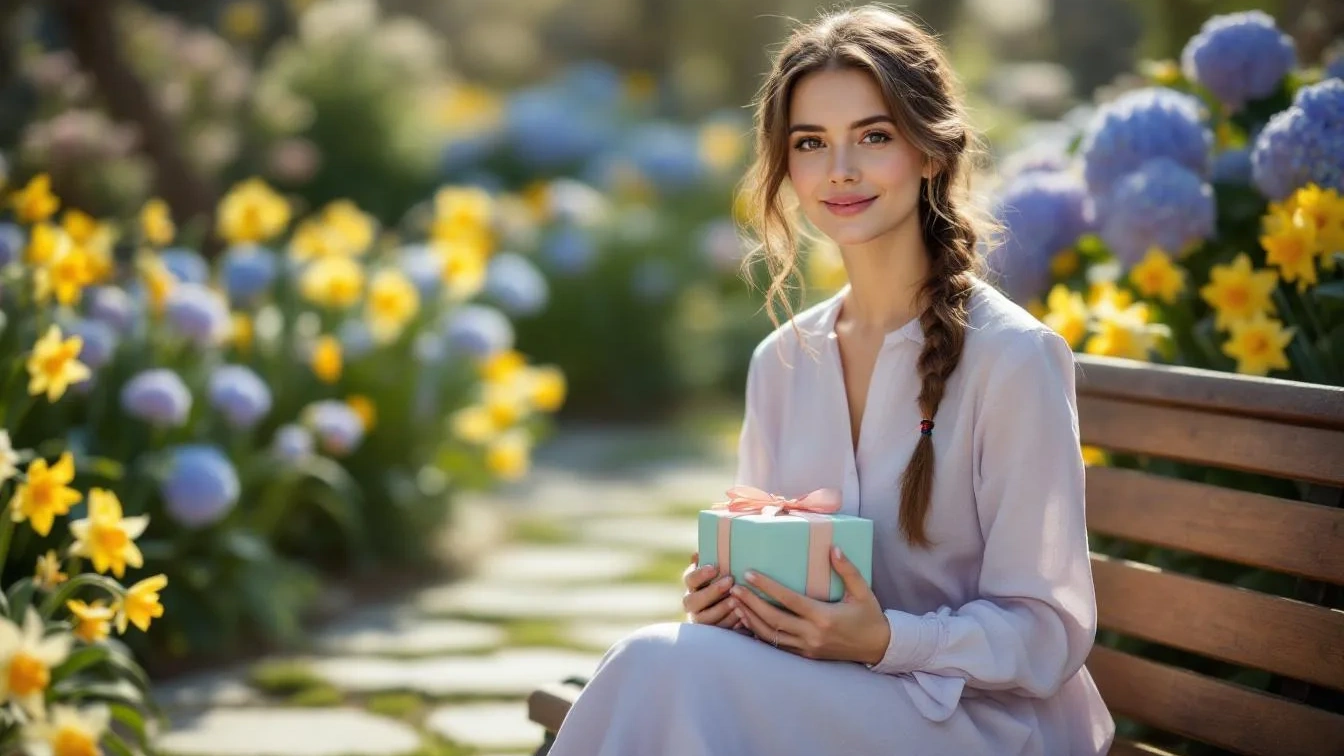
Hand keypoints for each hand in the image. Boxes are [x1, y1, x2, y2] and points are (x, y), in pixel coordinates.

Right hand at [681, 551, 743, 629]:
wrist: (735, 606)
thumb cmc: (727, 581)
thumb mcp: (721, 570)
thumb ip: (712, 561)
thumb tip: (699, 553)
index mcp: (692, 585)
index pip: (689, 579)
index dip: (700, 574)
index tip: (715, 567)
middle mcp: (692, 603)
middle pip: (692, 601)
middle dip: (711, 591)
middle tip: (730, 581)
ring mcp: (700, 619)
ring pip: (704, 617)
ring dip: (721, 608)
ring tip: (736, 600)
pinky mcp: (711, 632)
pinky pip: (717, 630)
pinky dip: (730, 622)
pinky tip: (742, 614)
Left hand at [728, 545, 889, 664]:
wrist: (878, 647)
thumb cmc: (869, 616)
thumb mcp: (863, 590)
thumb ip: (847, 569)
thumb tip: (833, 548)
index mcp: (825, 616)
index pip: (789, 600)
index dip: (767, 587)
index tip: (749, 574)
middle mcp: (813, 634)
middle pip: (773, 619)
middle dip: (750, 603)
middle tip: (734, 588)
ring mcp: (807, 647)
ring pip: (771, 635)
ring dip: (750, 619)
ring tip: (734, 603)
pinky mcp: (806, 655)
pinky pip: (777, 646)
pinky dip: (760, 634)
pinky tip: (748, 622)